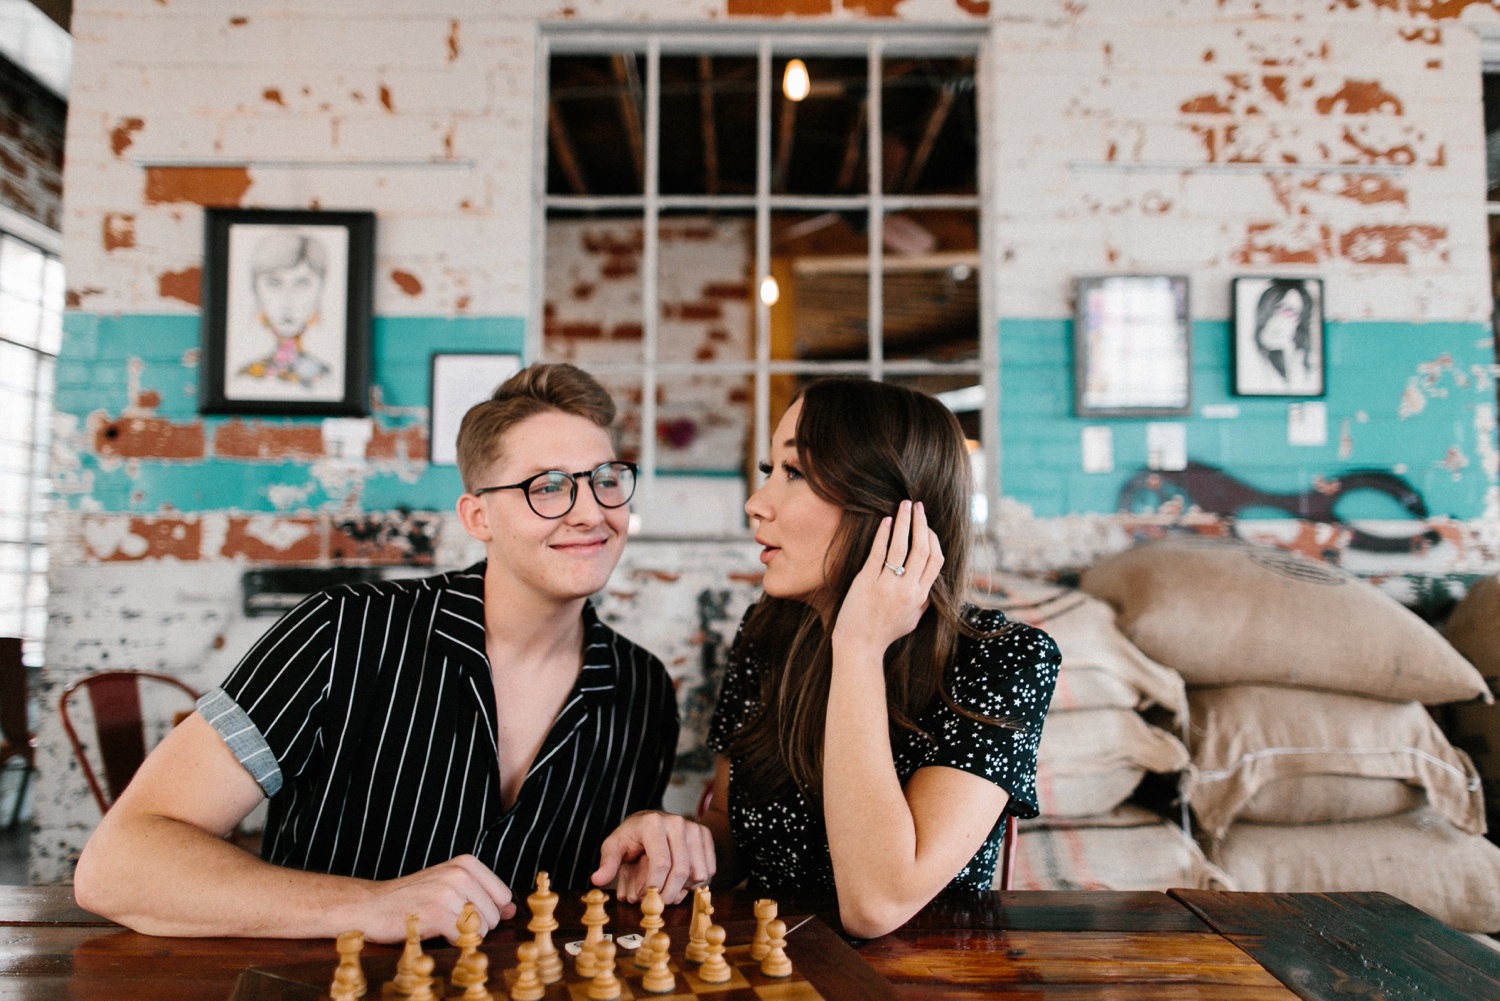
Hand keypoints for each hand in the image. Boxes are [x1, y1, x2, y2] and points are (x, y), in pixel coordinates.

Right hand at [351, 854, 515, 943]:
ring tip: (438, 924)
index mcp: (467, 864)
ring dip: (461, 935)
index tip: (464, 912)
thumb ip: (482, 895)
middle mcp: (460, 874)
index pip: (503, 897)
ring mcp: (449, 893)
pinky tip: (433, 932)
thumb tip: (511, 909)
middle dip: (475, 926)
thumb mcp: (449, 886)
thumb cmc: (411, 899)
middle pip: (495, 916)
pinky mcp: (437, 913)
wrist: (370, 906)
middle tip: (445, 919)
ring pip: (481, 929)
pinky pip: (464, 938)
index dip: (487, 912)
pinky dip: (451, 942)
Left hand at [591, 811, 715, 903]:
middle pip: (681, 870)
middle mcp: (677, 822)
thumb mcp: (614, 846)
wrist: (651, 821)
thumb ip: (608, 863)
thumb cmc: (631, 837)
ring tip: (668, 889)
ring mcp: (694, 828)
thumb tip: (597, 880)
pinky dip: (695, 882)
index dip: (655, 886)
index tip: (647, 898)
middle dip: (669, 893)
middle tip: (659, 903)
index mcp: (653, 823)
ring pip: (697, 872)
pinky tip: (681, 882)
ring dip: (683, 889)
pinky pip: (708, 869)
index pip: (661, 863)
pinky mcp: (705, 835)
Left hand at [831, 500, 943, 657]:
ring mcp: (887, 584)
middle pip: (922, 548)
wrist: (860, 645)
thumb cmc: (885, 633)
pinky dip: (884, 534)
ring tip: (904, 505)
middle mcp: (907, 589)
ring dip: (904, 521)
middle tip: (918, 505)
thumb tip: (930, 585)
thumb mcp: (912, 619)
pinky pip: (879, 553)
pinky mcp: (867, 581)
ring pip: (901, 546)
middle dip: (922, 523)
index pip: (936, 560)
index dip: (934, 539)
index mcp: (920, 596)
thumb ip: (923, 601)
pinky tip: (885, 521)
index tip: (927, 526)